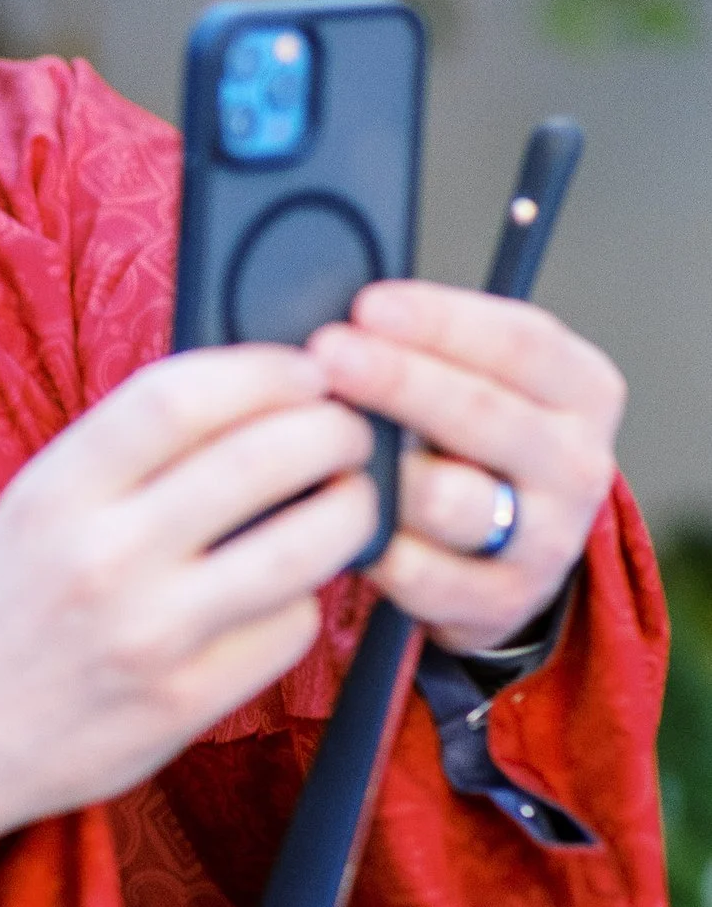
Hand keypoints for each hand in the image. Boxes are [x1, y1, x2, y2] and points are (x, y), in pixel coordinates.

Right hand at [0, 347, 376, 866]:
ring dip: (351, 512)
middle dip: (335, 430)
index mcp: (53, 494)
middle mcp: (102, 559)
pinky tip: (279, 593)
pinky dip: (303, 600)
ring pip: (305, 548)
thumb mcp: (31, 506)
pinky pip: (291, 629)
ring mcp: (150, 635)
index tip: (303, 369)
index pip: (181, 397)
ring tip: (345, 502)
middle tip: (348, 431)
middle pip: (265, 459)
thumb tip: (255, 398)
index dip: (266, 370)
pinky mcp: (186, 702)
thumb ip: (126, 453)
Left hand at [305, 284, 623, 653]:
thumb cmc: (473, 448)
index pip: (522, 343)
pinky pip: (416, 570)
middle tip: (327, 354)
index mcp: (583, 392)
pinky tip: (334, 518)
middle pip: (483, 414)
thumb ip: (434, 352)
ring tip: (324, 445)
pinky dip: (368, 543)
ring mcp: (547, 540)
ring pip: (448, 498)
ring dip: (380, 469)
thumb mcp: (481, 387)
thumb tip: (348, 321)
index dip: (441, 320)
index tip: (369, 304)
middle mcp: (578, 465)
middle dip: (397, 379)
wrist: (510, 562)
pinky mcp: (502, 602)